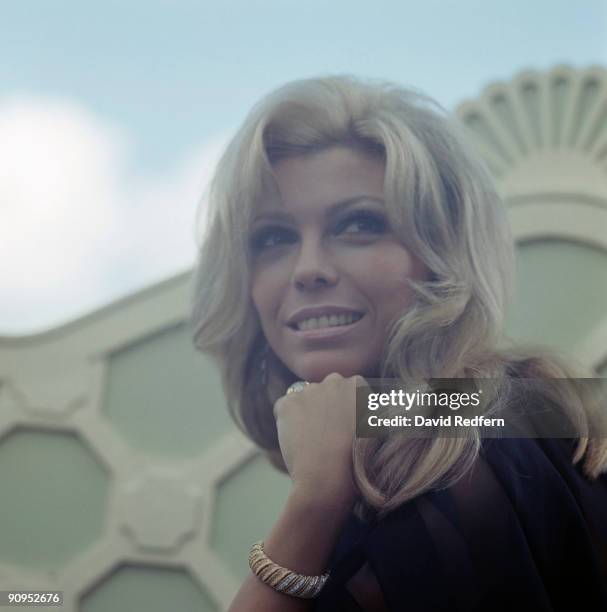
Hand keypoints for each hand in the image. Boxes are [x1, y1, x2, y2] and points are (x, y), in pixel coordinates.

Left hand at [273, 372, 364, 502]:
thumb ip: (364, 411)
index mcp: (357, 385)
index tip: (344, 429)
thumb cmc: (356, 460)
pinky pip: (284, 408)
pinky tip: (297, 441)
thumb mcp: (374, 430)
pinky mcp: (288, 402)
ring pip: (303, 399)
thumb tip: (354, 410)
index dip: (344, 411)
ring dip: (305, 413)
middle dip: (324, 407)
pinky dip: (286, 422)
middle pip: (325, 392)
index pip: (346, 391)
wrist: (329, 476)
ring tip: (312, 441)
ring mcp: (310, 390)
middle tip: (327, 435)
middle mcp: (334, 380)